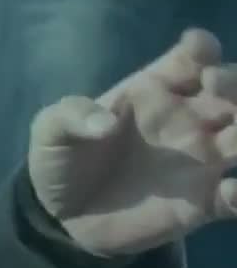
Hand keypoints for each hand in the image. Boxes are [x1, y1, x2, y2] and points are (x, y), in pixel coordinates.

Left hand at [28, 29, 236, 256]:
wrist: (62, 218)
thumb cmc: (61, 160)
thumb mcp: (50, 131)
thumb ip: (71, 116)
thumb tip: (104, 123)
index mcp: (152, 91)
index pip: (190, 59)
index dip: (202, 49)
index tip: (198, 51)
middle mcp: (186, 119)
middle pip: (233, 90)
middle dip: (236, 83)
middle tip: (216, 88)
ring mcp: (200, 159)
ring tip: (236, 138)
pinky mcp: (204, 201)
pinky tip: (231, 191)